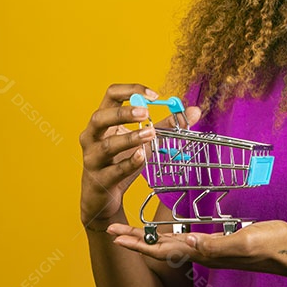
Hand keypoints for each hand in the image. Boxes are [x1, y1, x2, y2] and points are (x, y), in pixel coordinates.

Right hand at [79, 83, 200, 231]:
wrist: (102, 196)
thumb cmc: (120, 161)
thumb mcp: (143, 141)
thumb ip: (166, 125)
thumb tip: (194, 111)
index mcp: (103, 121)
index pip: (111, 95)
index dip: (131, 90)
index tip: (155, 96)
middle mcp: (92, 137)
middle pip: (100, 117)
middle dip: (124, 113)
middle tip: (146, 112)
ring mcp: (93, 158)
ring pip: (107, 145)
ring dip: (130, 138)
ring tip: (151, 134)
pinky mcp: (100, 179)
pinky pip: (114, 170)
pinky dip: (129, 163)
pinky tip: (142, 156)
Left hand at [107, 220, 286, 278]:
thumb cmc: (270, 245)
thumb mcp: (243, 242)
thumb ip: (217, 245)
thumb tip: (189, 243)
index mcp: (204, 253)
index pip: (163, 250)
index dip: (138, 244)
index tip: (115, 237)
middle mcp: (203, 253)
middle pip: (161, 248)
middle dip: (136, 240)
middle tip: (112, 231)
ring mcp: (212, 249)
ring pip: (173, 244)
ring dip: (150, 238)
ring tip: (132, 231)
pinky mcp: (221, 243)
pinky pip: (189, 239)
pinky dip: (173, 233)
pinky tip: (171, 230)